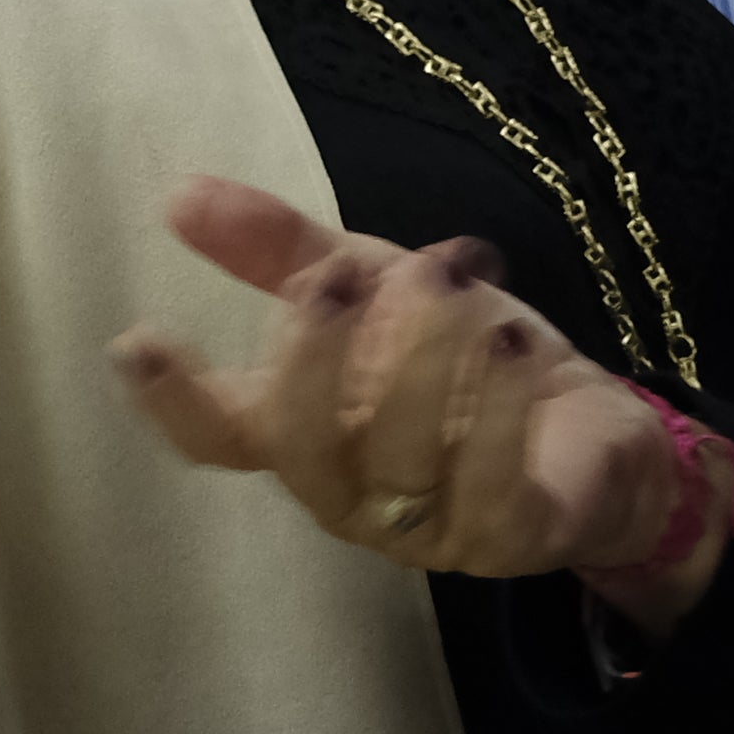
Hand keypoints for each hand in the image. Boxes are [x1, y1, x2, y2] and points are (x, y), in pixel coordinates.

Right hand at [111, 179, 724, 624]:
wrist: (595, 429)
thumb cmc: (467, 361)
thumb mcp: (381, 285)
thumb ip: (286, 249)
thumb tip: (180, 194)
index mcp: (303, 435)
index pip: (217, 437)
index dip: (173, 401)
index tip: (138, 340)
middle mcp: (350, 495)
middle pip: (298, 450)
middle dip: (311, 356)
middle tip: (336, 273)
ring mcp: (426, 530)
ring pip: (398, 461)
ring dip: (421, 357)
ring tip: (450, 278)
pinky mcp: (508, 539)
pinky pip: (488, 490)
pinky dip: (494, 411)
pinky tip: (506, 346)